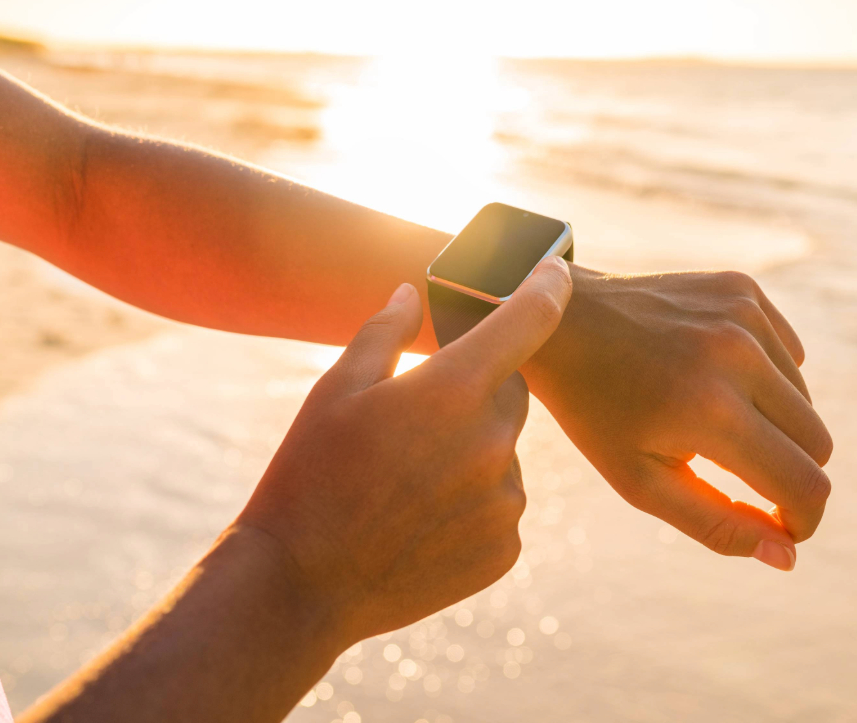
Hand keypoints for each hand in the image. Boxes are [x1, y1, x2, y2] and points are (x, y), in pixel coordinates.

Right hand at [239, 256, 572, 643]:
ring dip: (474, 453)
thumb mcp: (336, 389)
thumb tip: (411, 291)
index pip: (528, 320)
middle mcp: (493, 442)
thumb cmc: (310, 474)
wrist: (301, 585)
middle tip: (420, 419)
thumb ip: (384, 331)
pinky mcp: (505, 548)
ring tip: (409, 481)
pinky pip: (501, 505)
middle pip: (512, 393)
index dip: (546, 287)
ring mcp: (504, 500)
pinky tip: (422, 519)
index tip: (555, 271)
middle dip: (476, 392)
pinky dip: (474, 503)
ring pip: (505, 453)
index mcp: (453, 390)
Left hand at [524, 267, 830, 570]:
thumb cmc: (595, 411)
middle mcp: (737, 355)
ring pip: (806, 400)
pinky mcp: (742, 287)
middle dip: (790, 474)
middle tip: (743, 478)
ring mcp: (742, 313)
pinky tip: (715, 377)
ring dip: (775, 424)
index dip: (801, 520)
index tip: (781, 529)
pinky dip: (767, 377)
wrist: (558, 321)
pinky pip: (790, 354)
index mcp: (710, 410)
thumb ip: (718, 525)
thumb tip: (789, 557)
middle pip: (817, 443)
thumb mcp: (641, 482)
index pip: (804, 485)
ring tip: (712, 421)